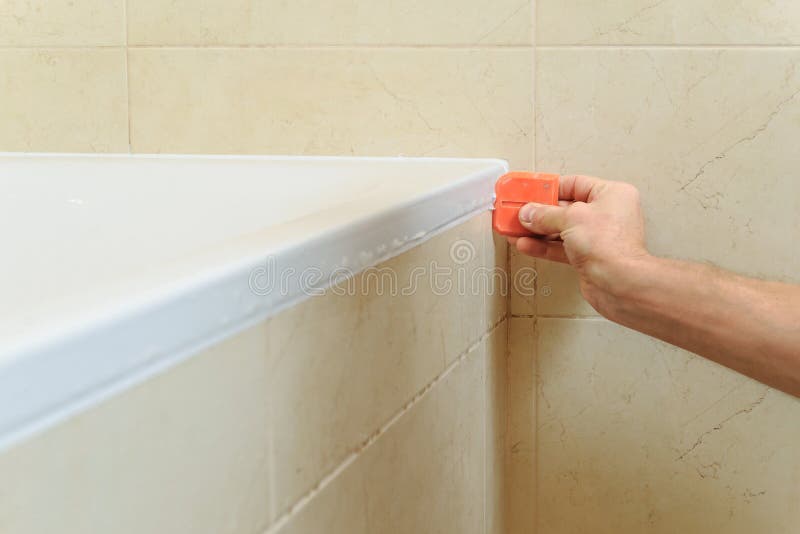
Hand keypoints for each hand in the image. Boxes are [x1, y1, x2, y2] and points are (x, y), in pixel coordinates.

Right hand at [509, 174, 649, 315]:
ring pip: (560, 230)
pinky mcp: (588, 257)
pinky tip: (525, 244)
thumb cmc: (611, 246)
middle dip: (539, 212)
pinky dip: (542, 246)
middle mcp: (607, 215)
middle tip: (518, 211)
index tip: (531, 191)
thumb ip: (544, 214)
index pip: (575, 183)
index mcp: (611, 195)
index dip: (550, 188)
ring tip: (515, 229)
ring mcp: (597, 237)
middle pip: (565, 208)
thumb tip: (529, 212)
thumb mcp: (571, 219)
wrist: (619, 283)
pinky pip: (561, 247)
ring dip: (536, 231)